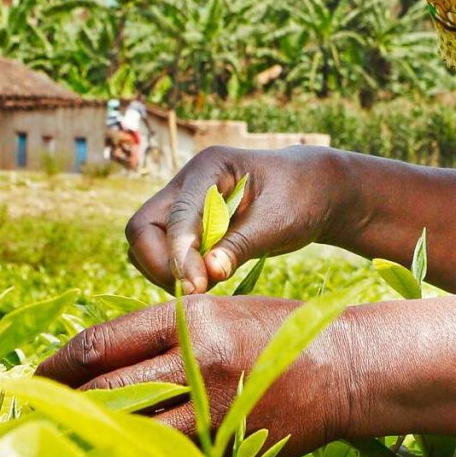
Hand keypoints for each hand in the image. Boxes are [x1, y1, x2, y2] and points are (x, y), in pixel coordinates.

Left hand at [36, 296, 363, 451]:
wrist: (346, 369)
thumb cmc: (275, 332)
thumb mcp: (217, 312)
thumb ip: (162, 333)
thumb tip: (99, 363)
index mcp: (188, 319)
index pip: (100, 344)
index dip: (56, 365)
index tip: (30, 378)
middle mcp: (195, 364)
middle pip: (105, 392)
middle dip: (61, 407)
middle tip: (28, 417)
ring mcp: (213, 413)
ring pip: (131, 433)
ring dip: (95, 439)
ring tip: (62, 444)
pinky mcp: (226, 451)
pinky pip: (172, 456)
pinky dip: (146, 456)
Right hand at [127, 145, 342, 292]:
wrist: (313, 191)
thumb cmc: (300, 197)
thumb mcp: (278, 221)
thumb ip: (241, 245)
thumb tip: (206, 274)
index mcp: (209, 167)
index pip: (176, 215)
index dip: (179, 255)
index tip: (196, 287)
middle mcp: (186, 183)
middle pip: (142, 227)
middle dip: (161, 264)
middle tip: (198, 288)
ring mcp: (182, 203)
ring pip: (145, 243)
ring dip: (166, 270)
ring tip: (207, 281)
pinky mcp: (186, 224)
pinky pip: (161, 252)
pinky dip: (175, 271)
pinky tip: (207, 278)